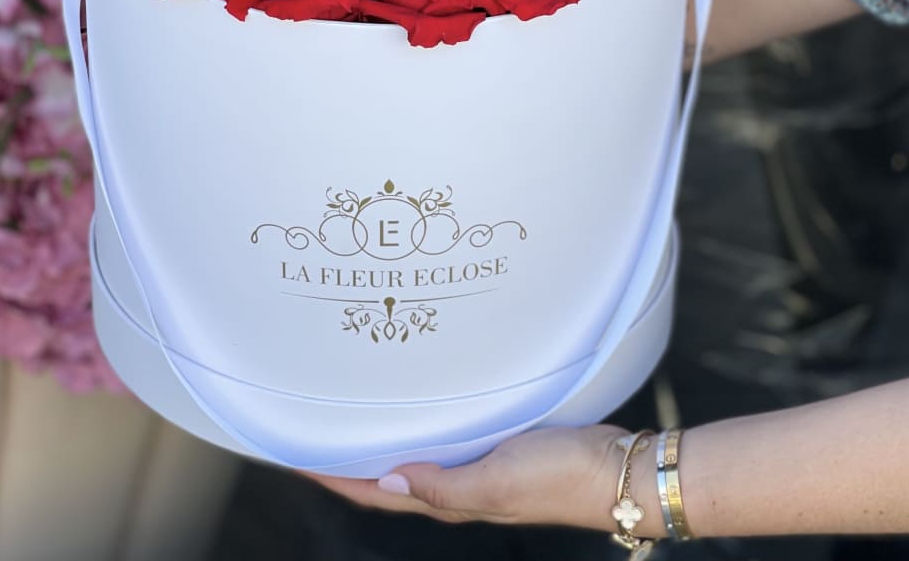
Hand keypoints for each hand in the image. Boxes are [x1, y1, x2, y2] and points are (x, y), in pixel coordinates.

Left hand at [305, 424, 627, 527]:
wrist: (616, 470)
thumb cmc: (561, 477)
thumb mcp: (498, 482)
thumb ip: (443, 486)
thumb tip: (385, 480)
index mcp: (447, 500)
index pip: (372, 493)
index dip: (331, 475)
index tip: (292, 455)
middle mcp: (453, 487)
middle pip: (382, 477)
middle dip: (344, 459)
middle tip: (308, 428)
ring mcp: (473, 468)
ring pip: (409, 457)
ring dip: (377, 443)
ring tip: (348, 416)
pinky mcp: (493, 447)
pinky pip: (440, 440)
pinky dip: (415, 429)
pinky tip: (414, 408)